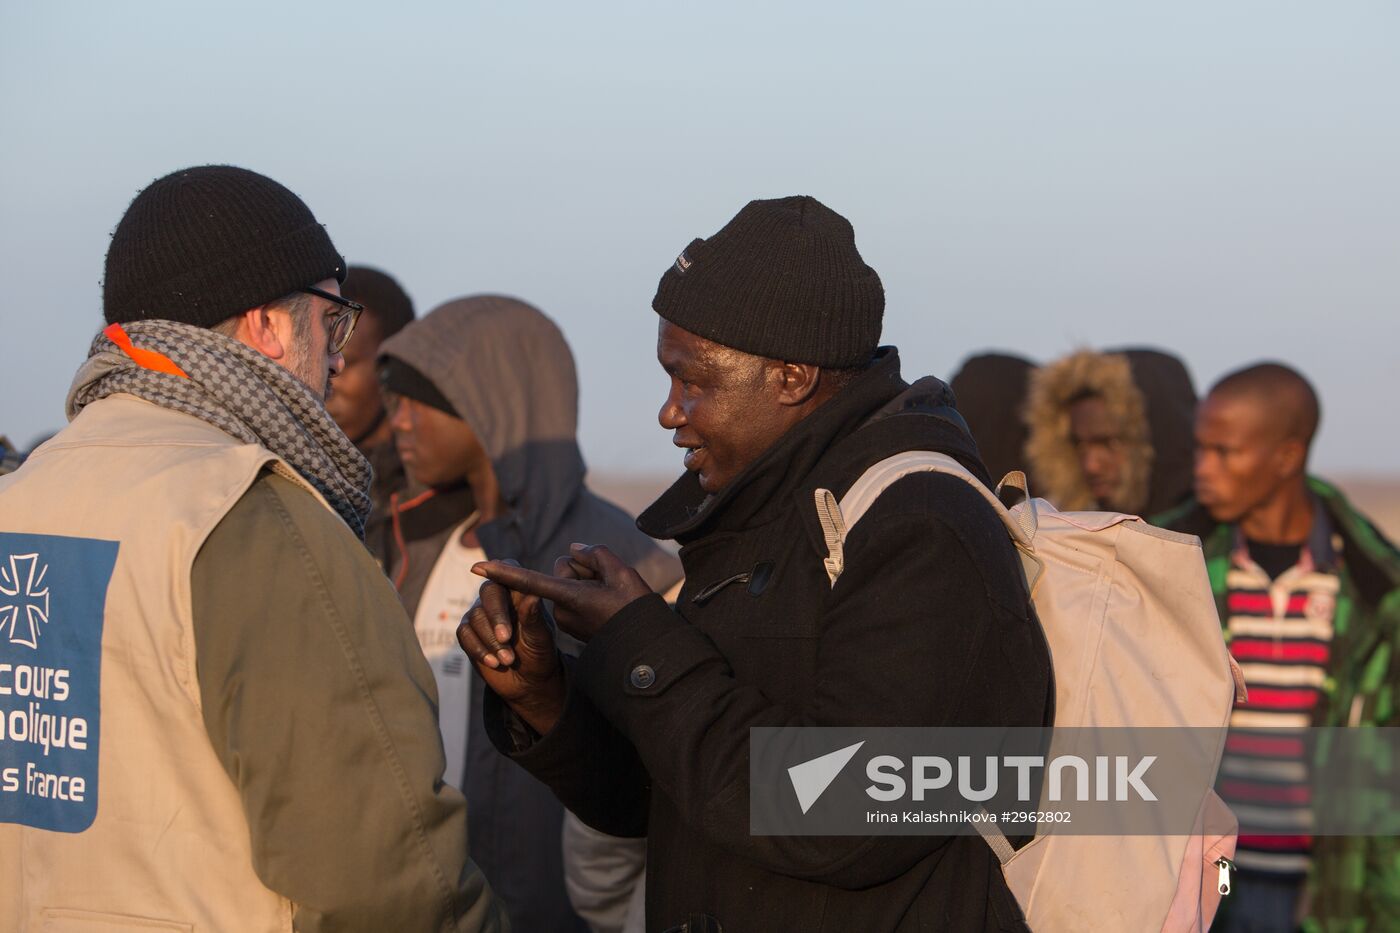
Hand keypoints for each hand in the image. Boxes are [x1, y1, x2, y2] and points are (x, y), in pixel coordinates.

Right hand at [457, 563, 564, 733]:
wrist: (529, 680)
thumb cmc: (540, 652)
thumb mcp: (541, 637)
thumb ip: (534, 617)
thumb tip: (532, 596)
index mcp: (519, 590)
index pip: (507, 571)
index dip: (498, 569)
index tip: (487, 570)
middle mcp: (497, 597)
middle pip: (488, 592)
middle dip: (496, 616)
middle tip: (506, 638)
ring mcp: (480, 614)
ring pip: (476, 617)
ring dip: (491, 641)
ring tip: (508, 659)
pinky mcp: (468, 633)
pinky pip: (464, 634)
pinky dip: (478, 649)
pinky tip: (493, 662)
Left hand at [473, 543, 650, 642]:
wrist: (644, 647)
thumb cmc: (635, 611)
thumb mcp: (621, 573)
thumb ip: (594, 554)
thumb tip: (573, 550)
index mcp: (569, 598)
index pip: (528, 582)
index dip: (502, 573)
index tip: (476, 567)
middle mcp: (562, 610)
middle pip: (562, 571)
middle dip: (580, 570)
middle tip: (607, 585)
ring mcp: (566, 619)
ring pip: (569, 583)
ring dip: (586, 583)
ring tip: (609, 598)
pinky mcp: (572, 624)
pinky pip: (574, 596)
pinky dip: (588, 594)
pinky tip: (606, 605)